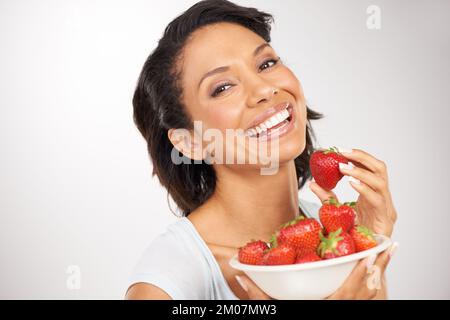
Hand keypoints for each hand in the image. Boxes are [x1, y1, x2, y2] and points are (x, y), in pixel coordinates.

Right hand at [235, 244, 396, 299]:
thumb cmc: (292, 317)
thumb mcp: (274, 308)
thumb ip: (257, 294)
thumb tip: (241, 275)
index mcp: (327, 306)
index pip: (348, 290)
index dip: (360, 272)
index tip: (369, 255)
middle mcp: (342, 308)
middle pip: (368, 287)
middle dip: (380, 265)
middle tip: (388, 245)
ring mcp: (349, 310)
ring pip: (372, 292)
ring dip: (381, 270)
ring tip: (388, 251)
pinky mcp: (350, 308)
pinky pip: (368, 297)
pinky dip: (375, 282)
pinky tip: (378, 269)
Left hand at [310, 148, 396, 236]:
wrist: (362, 257)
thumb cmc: (353, 235)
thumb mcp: (337, 212)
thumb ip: (328, 198)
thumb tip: (312, 183)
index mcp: (374, 193)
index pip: (371, 167)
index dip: (358, 156)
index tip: (340, 150)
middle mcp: (383, 198)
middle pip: (380, 168)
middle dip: (362, 157)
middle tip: (343, 152)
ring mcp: (386, 209)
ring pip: (380, 182)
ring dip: (360, 172)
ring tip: (342, 167)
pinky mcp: (385, 220)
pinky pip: (377, 200)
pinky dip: (364, 189)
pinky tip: (352, 183)